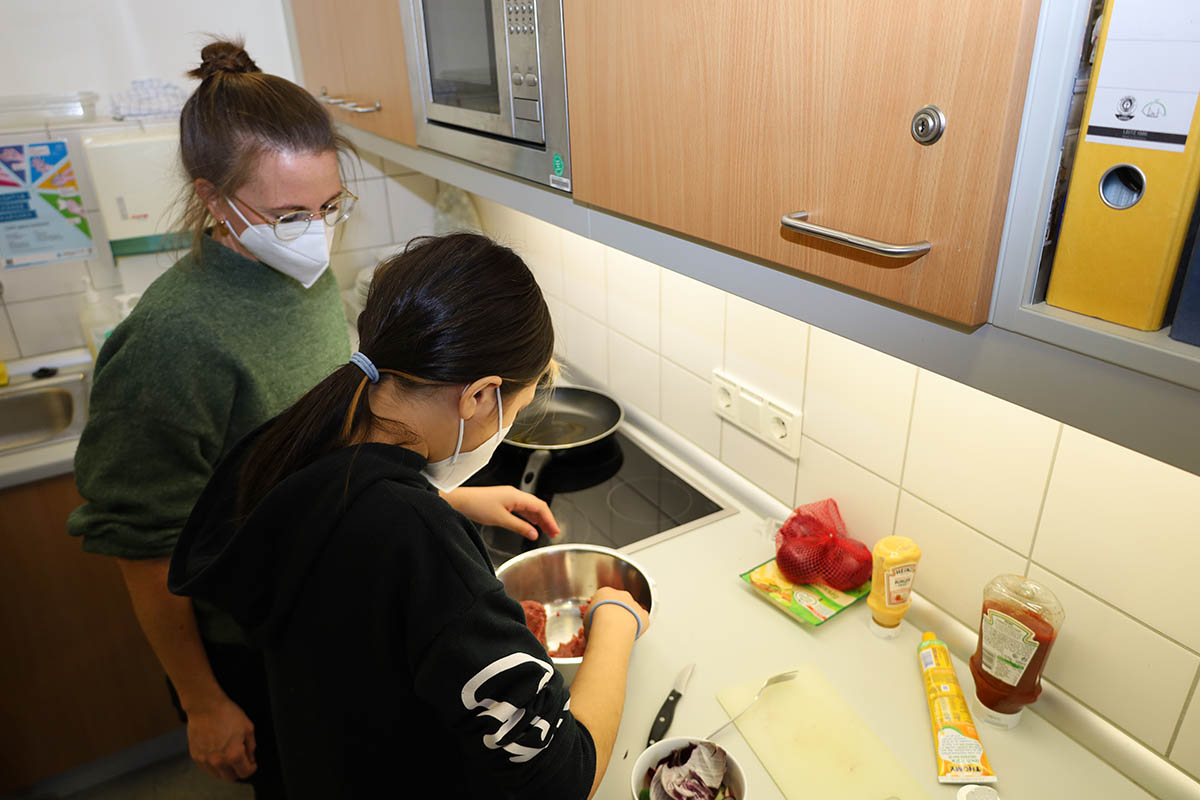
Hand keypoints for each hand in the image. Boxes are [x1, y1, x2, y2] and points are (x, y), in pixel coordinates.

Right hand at [184, 693, 256, 781]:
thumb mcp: (248, 728)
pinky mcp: (196, 756)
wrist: (205, 706)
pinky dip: (213, 765)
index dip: (251, 768)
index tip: (252, 764)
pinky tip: (218, 753)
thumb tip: (250, 758)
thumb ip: (251, 747)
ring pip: (218, 775)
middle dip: (238, 771)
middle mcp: (218, 761)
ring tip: (228, 756)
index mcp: (233, 755)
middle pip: (231, 778)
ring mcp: (205, 760)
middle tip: (241, 761)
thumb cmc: (227, 714)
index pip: (245, 773)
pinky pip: (207, 768)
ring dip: (225, 770)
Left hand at [443, 485, 560, 540]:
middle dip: (547, 519)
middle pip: (537, 506)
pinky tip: (531, 524)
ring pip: (530, 508)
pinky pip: (522, 509)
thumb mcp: (501, 519)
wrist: (461, 501)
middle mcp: (515, 494)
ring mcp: (510, 497)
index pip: (540, 507)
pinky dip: (529, 517)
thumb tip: (533, 534)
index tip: (555, 530)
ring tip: (546, 530)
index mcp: (516, 496)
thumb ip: (519, 527)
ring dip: (539, 519)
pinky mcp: (504, 501)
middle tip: (554, 532)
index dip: (550, 519)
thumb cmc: (477, 505)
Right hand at [586, 586, 650, 639]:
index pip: (604, 598)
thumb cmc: (597, 621)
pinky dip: (639, 625)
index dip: (602, 609)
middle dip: (616, 612)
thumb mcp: (586, 618)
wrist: (611, 626)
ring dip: (628, 618)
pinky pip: (643, 619)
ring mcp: (634, 604)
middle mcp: (621, 595)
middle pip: (620, 602)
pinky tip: (632, 633)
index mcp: (605, 592)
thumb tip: (591, 625)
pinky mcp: (643, 615)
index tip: (600, 618)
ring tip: (621, 631)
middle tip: (611, 625)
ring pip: (632, 610)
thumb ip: (591, 617)